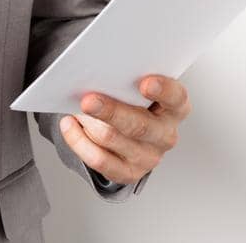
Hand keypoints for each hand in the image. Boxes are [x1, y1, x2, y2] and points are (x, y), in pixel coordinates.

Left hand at [58, 75, 190, 187]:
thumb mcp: (138, 87)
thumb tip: (99, 72)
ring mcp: (148, 157)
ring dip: (89, 122)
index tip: (145, 83)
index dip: (163, 90)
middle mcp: (165, 135)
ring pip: (112, 140)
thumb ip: (128, 78)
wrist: (131, 131)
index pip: (176, 98)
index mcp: (175, 108)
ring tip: (74, 107)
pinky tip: (69, 125)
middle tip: (89, 100)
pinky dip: (78, 141)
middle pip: (139, 125)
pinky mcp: (128, 173)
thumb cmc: (135, 100)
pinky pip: (99, 160)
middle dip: (111, 111)